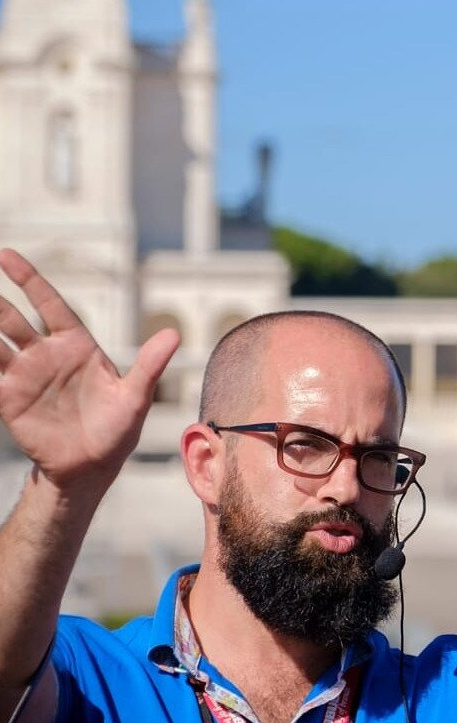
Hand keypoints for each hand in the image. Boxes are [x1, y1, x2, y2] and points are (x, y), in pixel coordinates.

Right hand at [0, 249, 178, 494]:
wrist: (92, 467)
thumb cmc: (118, 430)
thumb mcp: (136, 397)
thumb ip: (150, 365)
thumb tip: (174, 334)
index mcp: (77, 345)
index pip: (49, 304)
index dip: (29, 280)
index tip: (7, 255)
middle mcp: (47, 354)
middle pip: (14, 319)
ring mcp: (25, 375)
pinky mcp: (9, 398)